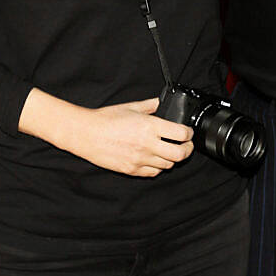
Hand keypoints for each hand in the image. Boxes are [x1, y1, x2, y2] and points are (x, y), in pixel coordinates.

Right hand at [19, 90, 194, 176]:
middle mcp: (147, 145)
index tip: (187, 132)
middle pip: (180, 154)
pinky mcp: (132, 170)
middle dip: (187, 150)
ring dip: (172, 158)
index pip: (181, 134)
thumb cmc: (106, 119)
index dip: (188, 133)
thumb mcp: (131, 107)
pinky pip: (153, 173)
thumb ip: (150, 105)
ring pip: (168, 165)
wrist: (86, 134)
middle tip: (186, 145)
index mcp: (149, 126)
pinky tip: (155, 159)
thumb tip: (161, 102)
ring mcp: (140, 159)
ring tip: (170, 151)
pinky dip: (158, 167)